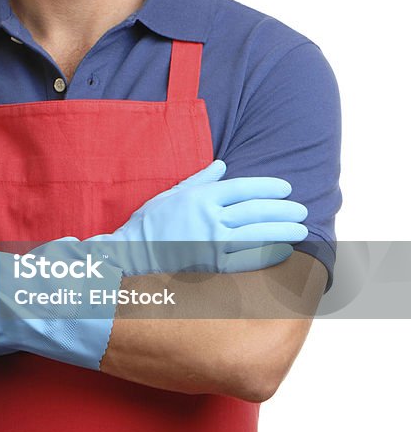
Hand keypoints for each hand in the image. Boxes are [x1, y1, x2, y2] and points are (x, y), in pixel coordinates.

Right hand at [88, 160, 307, 273]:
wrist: (131, 256)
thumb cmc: (150, 223)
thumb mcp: (172, 194)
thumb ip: (201, 179)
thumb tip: (223, 165)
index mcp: (200, 197)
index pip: (243, 188)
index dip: (268, 187)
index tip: (285, 188)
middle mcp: (209, 218)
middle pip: (256, 210)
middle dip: (283, 209)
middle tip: (301, 209)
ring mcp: (212, 244)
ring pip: (258, 234)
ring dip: (283, 231)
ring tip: (301, 228)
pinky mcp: (213, 266)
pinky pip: (248, 259)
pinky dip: (269, 254)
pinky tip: (284, 250)